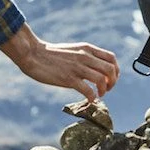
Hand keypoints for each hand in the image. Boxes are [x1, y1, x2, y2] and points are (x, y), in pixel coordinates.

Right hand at [0, 24, 119, 99]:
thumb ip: (86, 57)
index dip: (116, 71)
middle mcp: (85, 56)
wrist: (33, 54)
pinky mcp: (68, 78)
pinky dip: (92, 97)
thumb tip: (96, 69)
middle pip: (110, 70)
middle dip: (112, 82)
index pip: (111, 58)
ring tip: (98, 95)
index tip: (111, 80)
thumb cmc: (51, 54)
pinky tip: (89, 100)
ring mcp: (77, 67)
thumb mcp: (73, 50)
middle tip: (106, 89)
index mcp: (87, 49)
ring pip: (102, 80)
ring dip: (104, 90)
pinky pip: (88, 90)